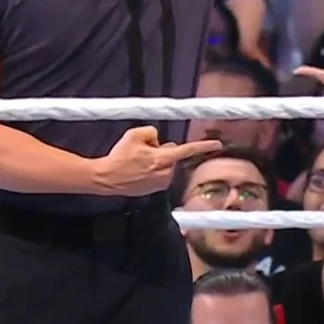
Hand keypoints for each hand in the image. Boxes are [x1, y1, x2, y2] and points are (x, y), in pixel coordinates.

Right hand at [92, 126, 221, 196]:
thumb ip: (153, 133)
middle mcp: (165, 173)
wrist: (105, 178)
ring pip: (166, 165)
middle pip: (172, 155)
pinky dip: (152, 171)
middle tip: (142, 153)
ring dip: (157, 162)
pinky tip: (138, 172)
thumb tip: (159, 142)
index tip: (218, 145)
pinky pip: (159, 175)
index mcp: (163, 159)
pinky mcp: (154, 190)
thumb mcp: (135, 134)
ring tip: (137, 163)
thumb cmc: (119, 156)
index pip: (188, 150)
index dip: (204, 146)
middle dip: (163, 152)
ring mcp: (160, 183)